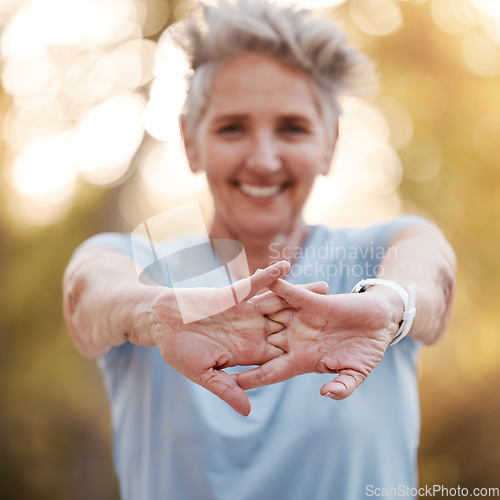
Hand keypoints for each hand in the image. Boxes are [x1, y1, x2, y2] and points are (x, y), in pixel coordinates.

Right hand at [151, 261, 326, 415]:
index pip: (282, 353)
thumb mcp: (204, 374)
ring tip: (326, 287)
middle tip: (341, 316)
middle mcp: (252, 330)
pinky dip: (269, 276)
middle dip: (313, 321)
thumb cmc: (178, 351)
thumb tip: (248, 412)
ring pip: (278, 302)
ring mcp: (244, 311)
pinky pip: (254, 284)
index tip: (330, 353)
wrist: (161, 323)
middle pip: (289, 325)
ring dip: (301, 294)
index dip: (305, 352)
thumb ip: (227, 389)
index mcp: (248, 351)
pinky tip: (287, 267)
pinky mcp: (233, 294)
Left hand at [233, 279, 402, 399]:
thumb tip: (326, 394)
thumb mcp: (356, 372)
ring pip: (268, 315)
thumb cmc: (368, 350)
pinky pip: (287, 292)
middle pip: (260, 343)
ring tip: (219, 306)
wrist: (380, 322)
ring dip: (247, 311)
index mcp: (302, 359)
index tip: (228, 384)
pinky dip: (273, 284)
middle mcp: (295, 338)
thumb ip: (343, 385)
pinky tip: (253, 276)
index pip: (270, 371)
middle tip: (210, 346)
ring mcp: (301, 319)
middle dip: (236, 345)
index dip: (250, 378)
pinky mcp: (311, 300)